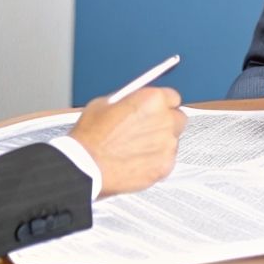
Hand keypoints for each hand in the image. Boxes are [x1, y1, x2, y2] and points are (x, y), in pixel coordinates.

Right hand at [70, 88, 186, 197]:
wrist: (85, 167)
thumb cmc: (91, 137)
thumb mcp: (105, 104)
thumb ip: (128, 101)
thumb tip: (134, 101)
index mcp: (152, 100)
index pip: (172, 97)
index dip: (162, 104)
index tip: (157, 109)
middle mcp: (165, 120)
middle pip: (178, 118)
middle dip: (166, 122)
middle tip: (149, 129)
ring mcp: (167, 145)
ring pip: (173, 141)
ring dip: (161, 142)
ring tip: (138, 149)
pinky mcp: (165, 166)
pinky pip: (167, 160)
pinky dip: (156, 161)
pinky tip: (138, 162)